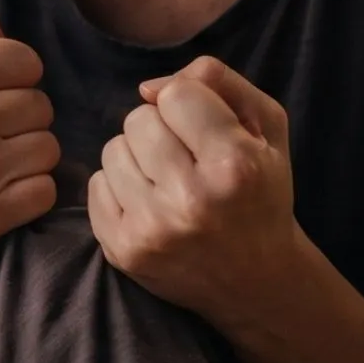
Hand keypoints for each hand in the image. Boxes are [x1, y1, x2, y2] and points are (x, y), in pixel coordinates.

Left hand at [88, 55, 301, 323]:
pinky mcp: (123, 251)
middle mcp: (191, 200)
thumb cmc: (260, 192)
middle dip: (160, 129)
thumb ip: (218, 82)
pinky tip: (150, 204)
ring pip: (112, 149)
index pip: (176, 95)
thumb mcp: (267, 128)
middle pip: (138, 119)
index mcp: (234, 165)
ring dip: (137, 157)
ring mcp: (152, 230)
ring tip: (168, 181)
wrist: (256, 280)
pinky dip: (119, 188)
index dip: (190, 104)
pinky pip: (96, 186)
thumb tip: (148, 88)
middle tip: (187, 159)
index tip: (206, 130)